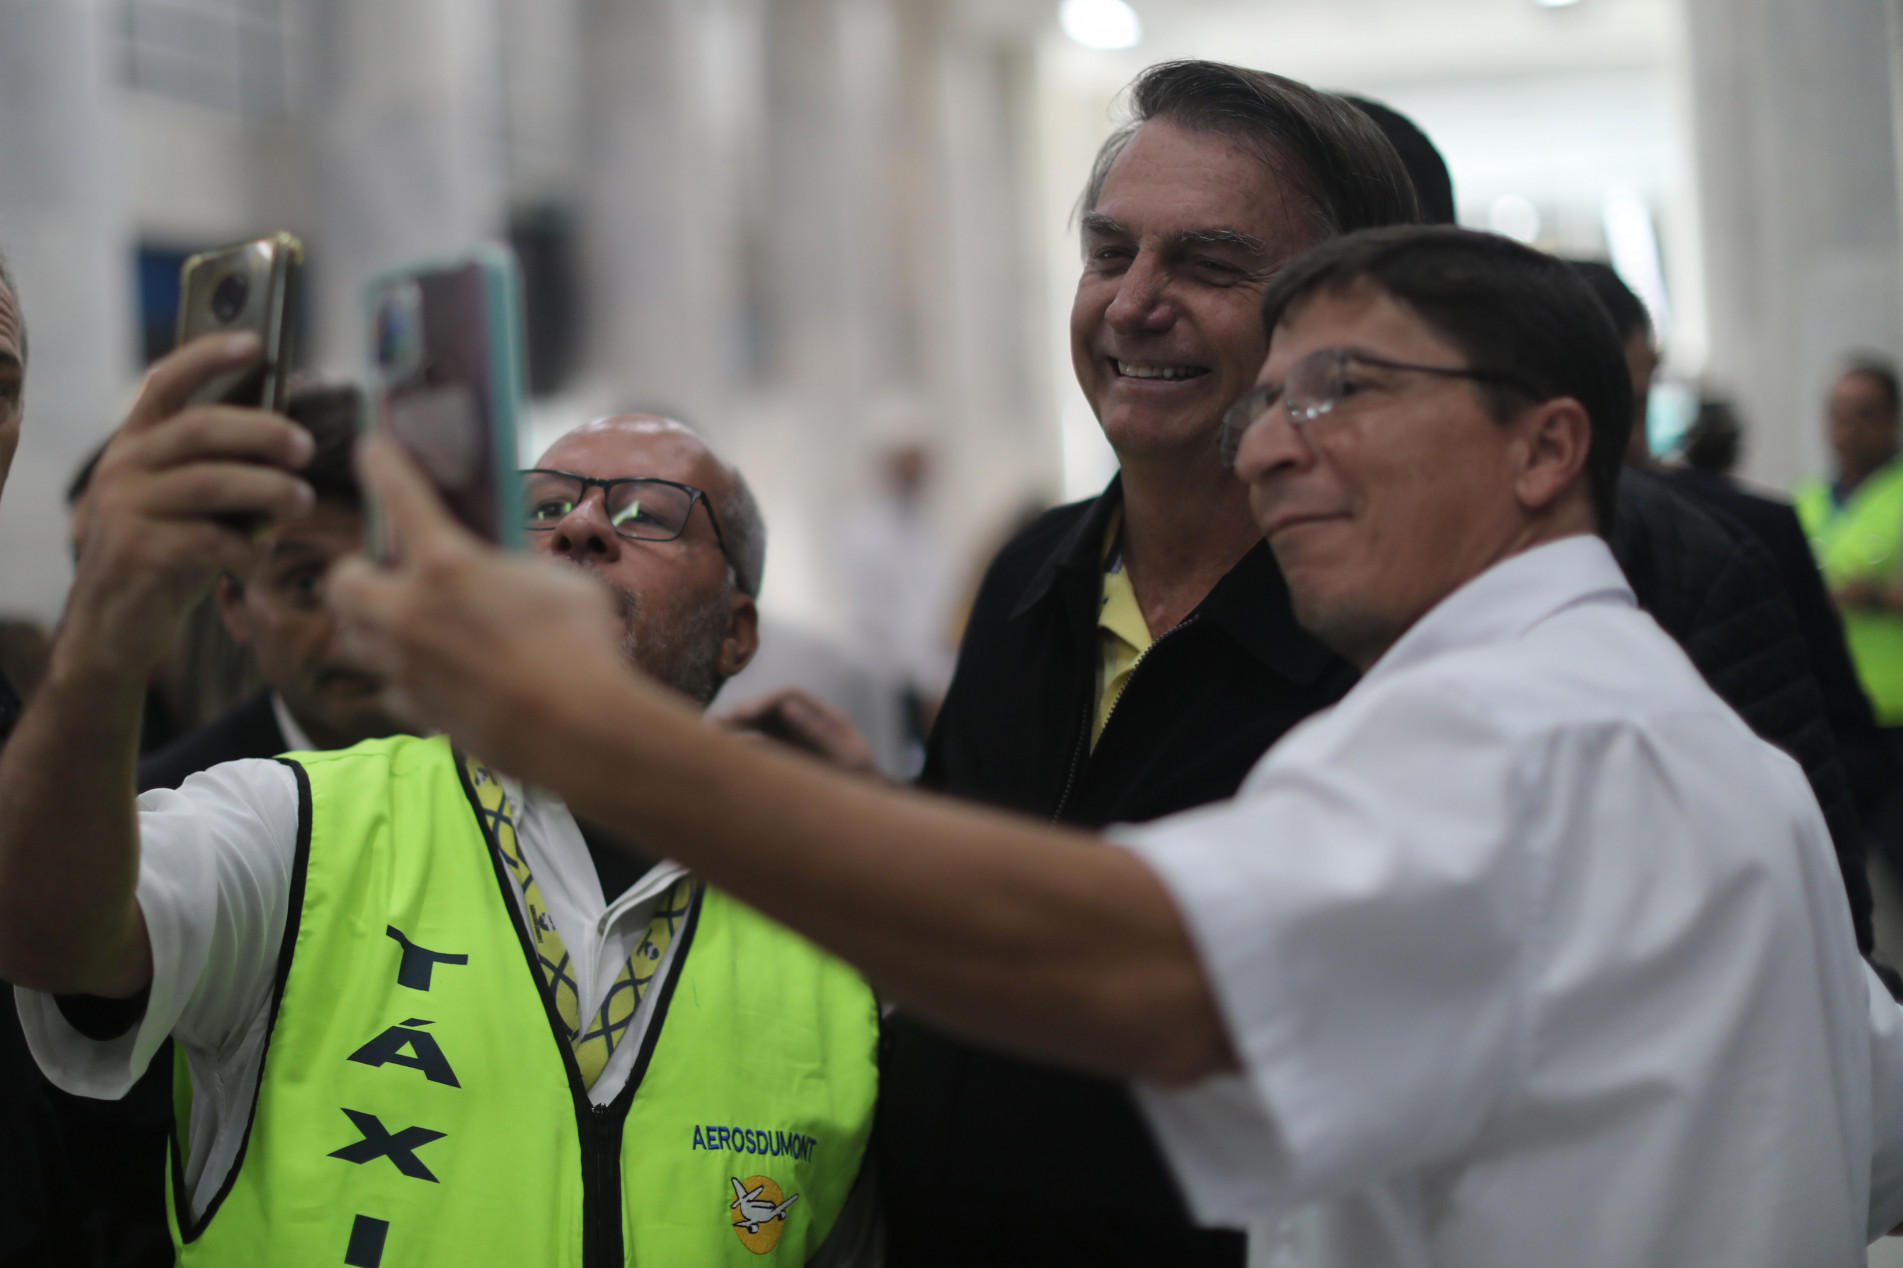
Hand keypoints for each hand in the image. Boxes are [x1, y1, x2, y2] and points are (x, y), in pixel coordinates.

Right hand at [58, 334, 313, 683]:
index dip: (207, 357)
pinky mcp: (134, 551)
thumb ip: (220, 467)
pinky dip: (243, 546)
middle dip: (261, 433)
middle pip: (199, 429)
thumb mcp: (190, 501)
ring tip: (301, 500)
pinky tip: (258, 557)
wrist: (119, 621)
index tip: (254, 343)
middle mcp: (124, 465)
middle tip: (306, 448)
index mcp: (138, 441)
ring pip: (207, 483)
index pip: (166, 382)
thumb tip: (289, 440)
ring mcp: (123, 507)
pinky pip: (203, 538)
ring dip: (265, 490)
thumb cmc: (170, 550)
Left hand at [330, 436, 655, 783]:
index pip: (401, 497)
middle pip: (343, 582)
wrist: (578, 731)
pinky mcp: (416, 711)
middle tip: (381, 573)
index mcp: (449, 565)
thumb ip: (518, 573)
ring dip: (371, 626)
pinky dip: (406, 678)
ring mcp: (406, 666)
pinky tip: (437, 676)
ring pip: (354, 639)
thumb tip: (506, 577)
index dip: (383, 464)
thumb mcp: (561, 585)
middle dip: (355, 574)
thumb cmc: (583, 648)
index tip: (372, 447)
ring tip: (403, 624)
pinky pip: (390, 687)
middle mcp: (411, 613)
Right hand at [716, 687, 882, 777]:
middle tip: (717, 725)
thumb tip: (786, 707)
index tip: (743, 714)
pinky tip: (724, 757)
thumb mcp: (847, 760)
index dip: (764, 701)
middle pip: (770, 710)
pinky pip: (760, 750)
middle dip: (743, 714)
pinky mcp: (787, 762)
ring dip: (737, 730)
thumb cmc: (863, 787)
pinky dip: (742, 749)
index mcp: (828, 719)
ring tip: (710, 737)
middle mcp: (810, 726)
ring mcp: (798, 744)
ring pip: (760, 728)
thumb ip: (817, 733)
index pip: (789, 697)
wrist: (871, 817)